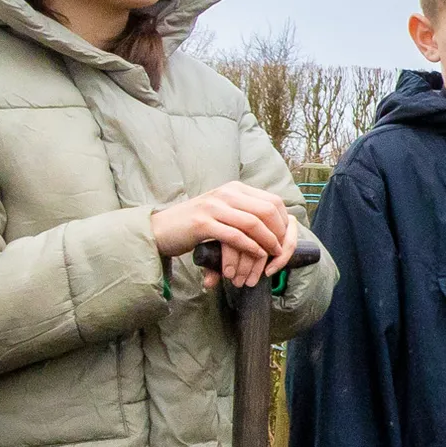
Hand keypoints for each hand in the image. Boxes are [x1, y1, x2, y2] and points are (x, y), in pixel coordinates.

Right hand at [150, 184, 299, 285]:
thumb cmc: (194, 225)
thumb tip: (274, 227)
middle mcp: (226, 193)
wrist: (160, 229)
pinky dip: (250, 247)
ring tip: (272, 257)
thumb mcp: (222, 211)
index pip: (272, 201)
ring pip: (253, 223)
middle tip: (281, 252)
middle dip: (280, 234)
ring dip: (268, 243)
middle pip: (267, 211)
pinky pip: (235, 235)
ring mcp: (214, 207)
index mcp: (234, 189)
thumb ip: (244, 213)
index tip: (285, 240)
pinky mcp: (202, 224)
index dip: (283, 222)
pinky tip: (256, 256)